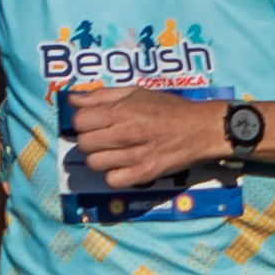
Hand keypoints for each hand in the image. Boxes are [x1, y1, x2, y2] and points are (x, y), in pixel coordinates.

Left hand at [60, 85, 227, 197]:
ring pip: (94, 164)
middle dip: (90, 140)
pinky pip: (112, 181)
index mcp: (123, 110)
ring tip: (113, 152)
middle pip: (84, 144)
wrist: (202, 128)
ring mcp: (136, 155)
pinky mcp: (145, 174)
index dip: (83, 121)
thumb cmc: (169, 108)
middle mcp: (127, 133)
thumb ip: (102, 95)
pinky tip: (123, 166)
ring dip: (100, 159)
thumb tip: (72, 99)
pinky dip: (114, 175)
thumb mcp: (136, 92)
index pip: (80, 120)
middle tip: (104, 138)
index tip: (93, 122)